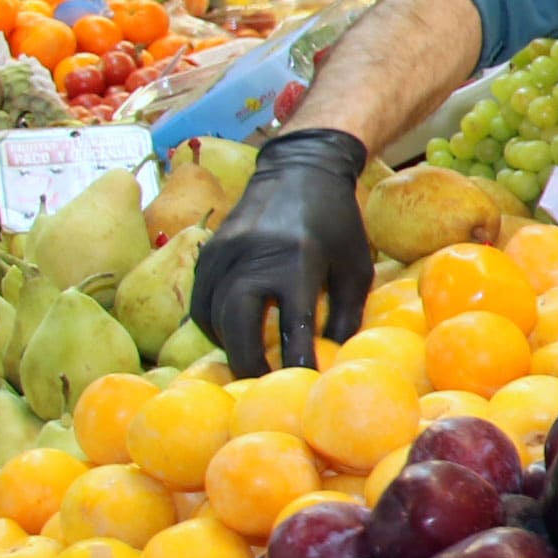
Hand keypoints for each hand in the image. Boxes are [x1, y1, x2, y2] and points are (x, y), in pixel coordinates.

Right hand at [189, 128, 371, 375]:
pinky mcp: (208, 252)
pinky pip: (201, 301)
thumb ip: (346, 316)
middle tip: (261, 387)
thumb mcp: (356, 268)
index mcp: (298, 260)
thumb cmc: (336, 224)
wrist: (299, 170)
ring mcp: (224, 252)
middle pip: (237, 324)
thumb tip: (333, 362)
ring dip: (230, 345)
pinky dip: (215, 324)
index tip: (303, 385)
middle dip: (247, 362)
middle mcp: (254, 256)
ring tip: (251, 364)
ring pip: (213, 315)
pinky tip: (234, 334)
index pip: (292, 324)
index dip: (296, 360)